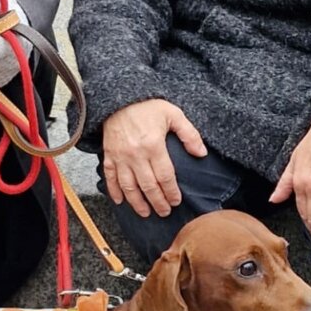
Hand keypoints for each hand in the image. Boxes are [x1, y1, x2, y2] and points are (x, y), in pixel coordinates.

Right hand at [101, 99, 205, 217]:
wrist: (119, 97)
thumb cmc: (147, 105)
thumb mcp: (173, 114)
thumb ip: (189, 134)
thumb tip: (201, 153)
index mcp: (153, 145)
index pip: (165, 176)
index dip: (171, 192)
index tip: (176, 201)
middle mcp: (135, 155)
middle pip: (148, 186)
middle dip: (157, 202)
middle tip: (164, 212)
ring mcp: (120, 157)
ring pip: (128, 186)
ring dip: (137, 203)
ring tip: (145, 213)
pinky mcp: (109, 155)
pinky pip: (110, 177)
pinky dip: (114, 192)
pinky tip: (120, 202)